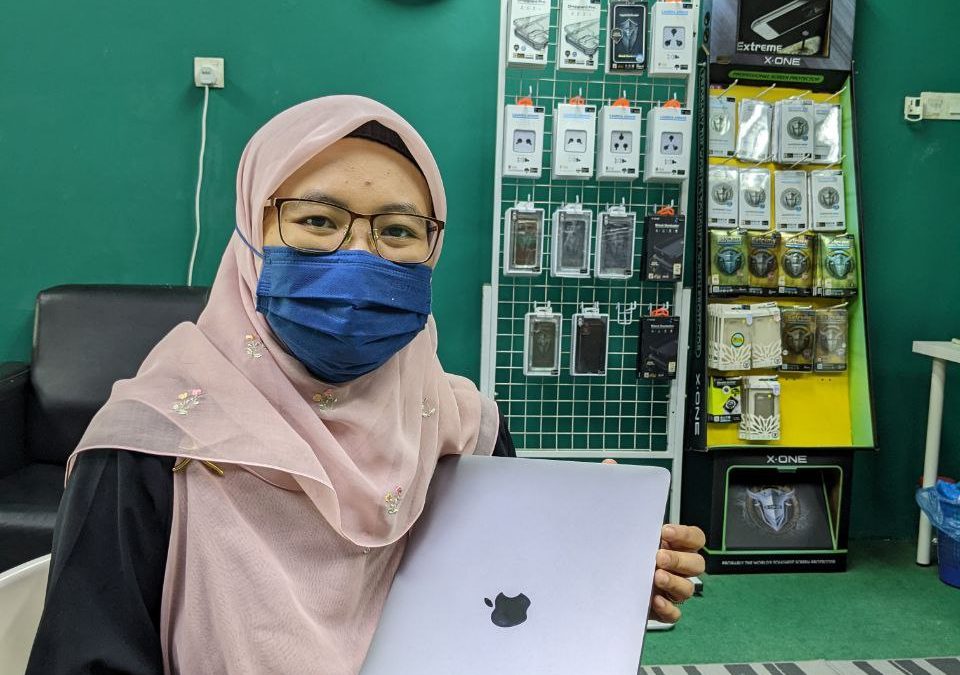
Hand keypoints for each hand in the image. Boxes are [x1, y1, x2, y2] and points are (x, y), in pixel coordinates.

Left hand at [601, 459, 705, 623]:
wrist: (593, 576)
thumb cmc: (613, 545)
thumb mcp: (613, 518)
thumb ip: (614, 491)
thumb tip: (609, 466)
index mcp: (669, 542)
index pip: (695, 537)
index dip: (686, 534)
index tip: (665, 531)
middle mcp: (673, 566)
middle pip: (697, 564)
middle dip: (680, 560)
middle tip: (657, 556)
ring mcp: (667, 588)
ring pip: (688, 588)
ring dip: (675, 583)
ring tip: (654, 576)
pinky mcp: (657, 608)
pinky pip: (674, 613)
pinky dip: (668, 608)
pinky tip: (654, 599)